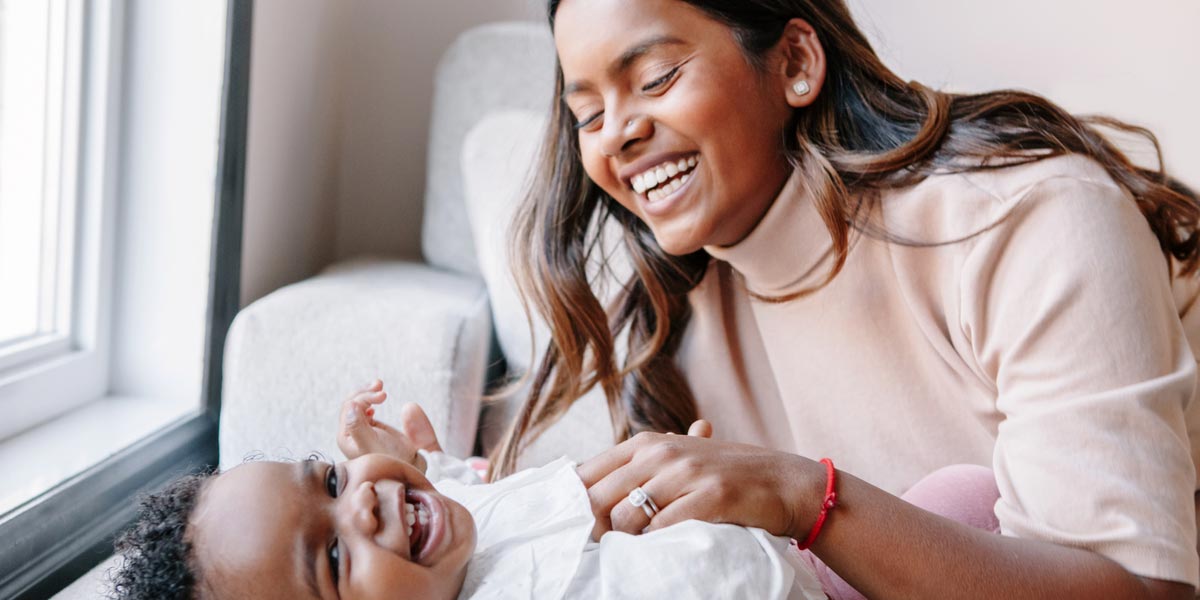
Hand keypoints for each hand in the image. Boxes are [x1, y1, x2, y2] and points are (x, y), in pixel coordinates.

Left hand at [337, 380, 442, 469]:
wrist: (412, 471)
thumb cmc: (392, 461)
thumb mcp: (373, 445)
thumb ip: (359, 427)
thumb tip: (350, 405)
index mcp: (346, 437)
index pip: (349, 408)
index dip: (365, 397)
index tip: (384, 396)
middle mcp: (351, 432)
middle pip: (351, 403)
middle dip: (366, 392)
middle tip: (381, 385)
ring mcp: (361, 429)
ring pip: (358, 404)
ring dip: (368, 392)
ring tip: (380, 384)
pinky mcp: (373, 428)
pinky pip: (367, 408)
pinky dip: (373, 399)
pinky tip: (381, 397)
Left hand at [578, 420, 817, 540]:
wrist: (782, 481)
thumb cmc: (725, 473)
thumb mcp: (679, 457)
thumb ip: (640, 465)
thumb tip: (588, 481)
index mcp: (647, 442)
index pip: (589, 471)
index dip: (576, 503)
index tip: (577, 526)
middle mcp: (661, 451)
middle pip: (600, 497)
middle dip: (595, 528)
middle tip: (602, 547)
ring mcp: (685, 472)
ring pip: (627, 515)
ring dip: (625, 539)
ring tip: (635, 548)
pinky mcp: (709, 496)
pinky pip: (663, 527)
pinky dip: (655, 543)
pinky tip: (662, 548)